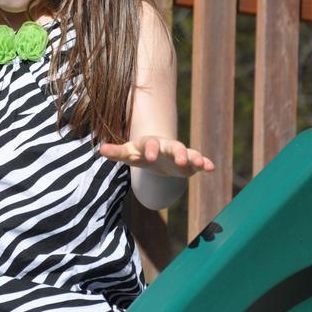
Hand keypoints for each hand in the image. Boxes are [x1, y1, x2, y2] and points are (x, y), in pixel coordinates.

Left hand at [99, 136, 214, 177]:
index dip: (150, 149)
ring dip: (194, 157)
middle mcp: (167, 146)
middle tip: (180, 160)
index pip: (150, 144)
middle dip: (178, 153)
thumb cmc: (139, 153)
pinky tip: (211, 168)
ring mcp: (179, 153)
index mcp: (150, 143)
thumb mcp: (128, 153)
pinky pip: (198, 160)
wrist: (156, 154)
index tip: (150, 157)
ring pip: (189, 153)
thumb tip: (100, 149)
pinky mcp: (189, 162)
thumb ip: (116, 152)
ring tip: (201, 164)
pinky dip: (205, 163)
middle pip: (174, 146)